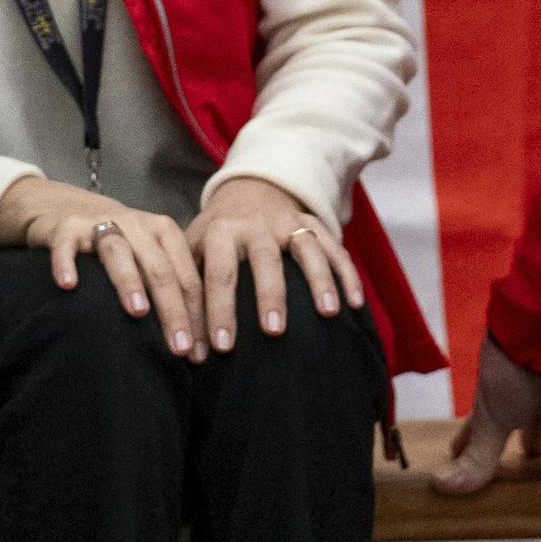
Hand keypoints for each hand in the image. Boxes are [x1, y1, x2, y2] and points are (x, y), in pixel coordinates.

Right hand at [0, 178, 205, 359]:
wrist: (73, 208)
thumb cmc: (122, 245)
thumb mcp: (150, 258)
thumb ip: (170, 287)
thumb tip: (195, 344)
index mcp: (164, 232)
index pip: (187, 278)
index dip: (197, 315)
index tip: (199, 353)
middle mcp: (137, 224)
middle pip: (160, 268)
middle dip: (173, 310)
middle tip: (180, 347)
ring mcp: (100, 223)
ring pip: (118, 251)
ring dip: (129, 281)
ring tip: (138, 312)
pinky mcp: (67, 227)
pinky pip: (66, 243)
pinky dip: (67, 262)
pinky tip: (68, 285)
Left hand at [185, 177, 362, 353]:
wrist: (246, 193)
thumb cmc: (215, 238)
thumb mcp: (193, 252)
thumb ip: (189, 290)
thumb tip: (185, 345)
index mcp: (221, 231)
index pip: (220, 273)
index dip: (219, 310)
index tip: (222, 348)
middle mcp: (256, 224)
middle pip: (265, 258)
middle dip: (270, 295)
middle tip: (273, 331)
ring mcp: (288, 222)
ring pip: (307, 248)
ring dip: (318, 280)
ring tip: (327, 314)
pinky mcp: (312, 224)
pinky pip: (334, 247)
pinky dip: (347, 274)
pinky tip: (355, 304)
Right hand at [432, 334, 540, 495]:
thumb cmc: (512, 367)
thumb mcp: (491, 417)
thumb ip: (477, 455)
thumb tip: (441, 485)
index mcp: (505, 395)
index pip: (487, 421)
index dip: (475, 437)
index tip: (460, 452)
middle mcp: (537, 392)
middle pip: (536, 419)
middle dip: (535, 438)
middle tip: (534, 459)